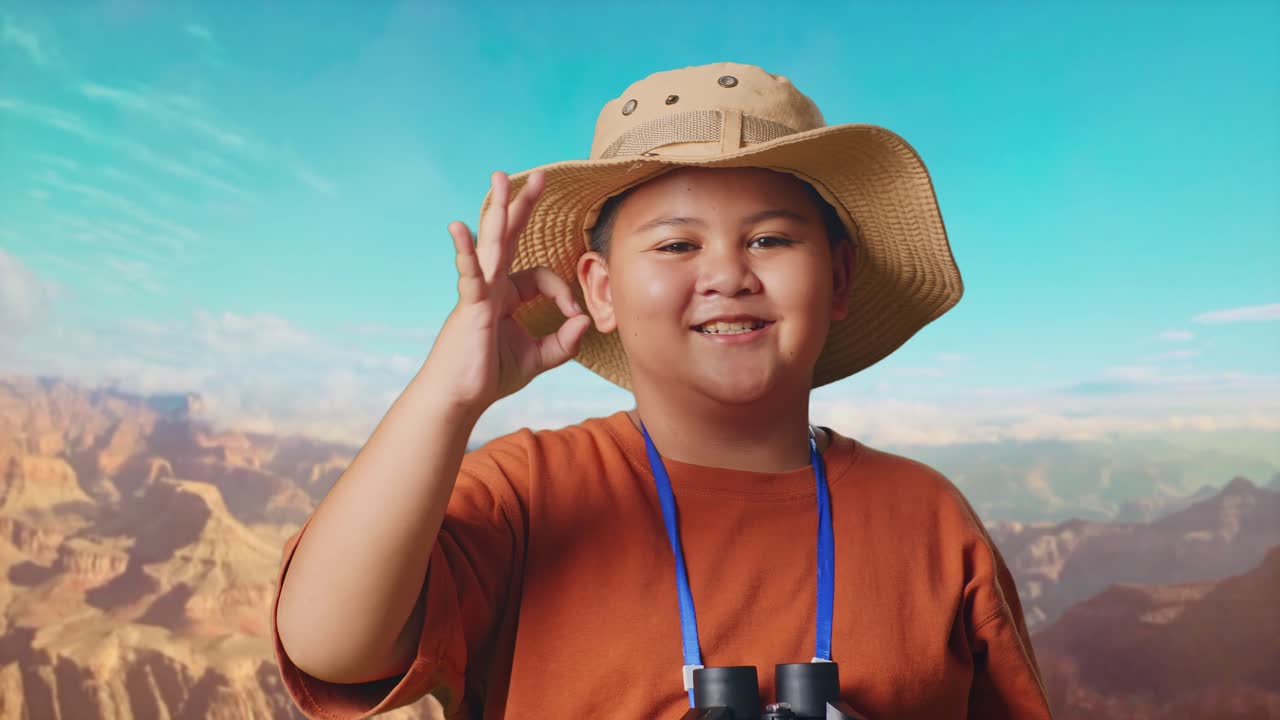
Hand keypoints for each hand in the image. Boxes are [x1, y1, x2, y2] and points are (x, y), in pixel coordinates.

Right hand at [423, 170, 591, 412]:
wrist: (460, 397)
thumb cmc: (490, 376)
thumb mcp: (539, 358)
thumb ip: (564, 342)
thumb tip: (586, 320)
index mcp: (506, 295)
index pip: (542, 276)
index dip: (564, 292)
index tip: (574, 316)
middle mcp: (492, 286)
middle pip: (509, 237)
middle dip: (523, 206)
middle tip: (538, 176)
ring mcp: (479, 292)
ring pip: (492, 243)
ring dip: (498, 209)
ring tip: (500, 178)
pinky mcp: (470, 305)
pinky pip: (469, 274)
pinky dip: (465, 251)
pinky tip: (458, 228)